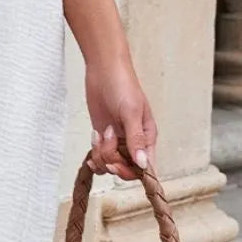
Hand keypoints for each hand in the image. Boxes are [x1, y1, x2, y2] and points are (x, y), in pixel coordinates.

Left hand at [85, 56, 156, 180]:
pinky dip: (94, 152)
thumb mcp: (131, 112)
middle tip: (106, 144)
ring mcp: (117, 141)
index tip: (117, 164)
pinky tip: (94, 137)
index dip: (130, 171)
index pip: (144, 167)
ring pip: (109, 163)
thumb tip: (143, 164)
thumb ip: (136, 139)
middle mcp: (134, 142)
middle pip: (125, 169)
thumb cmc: (123, 86)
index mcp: (147, 138)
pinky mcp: (103, 137)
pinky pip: (99, 157)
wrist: (103, 70)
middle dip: (112, 161)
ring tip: (101, 132)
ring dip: (101, 153)